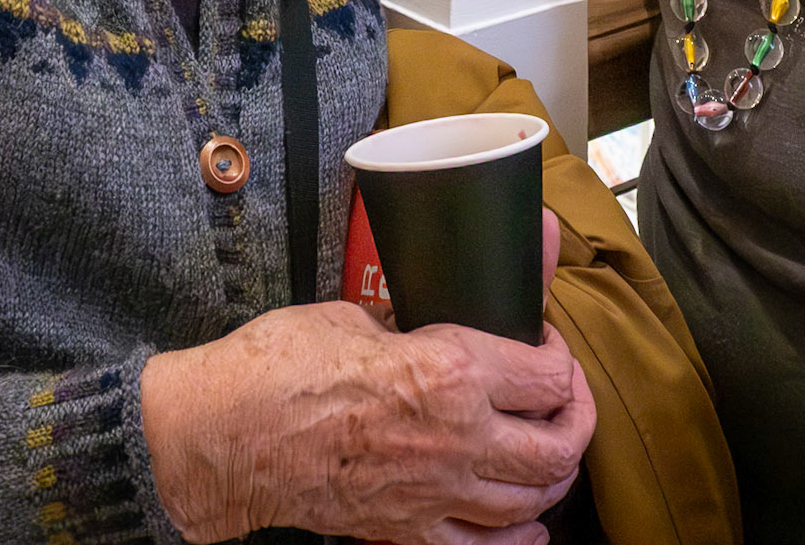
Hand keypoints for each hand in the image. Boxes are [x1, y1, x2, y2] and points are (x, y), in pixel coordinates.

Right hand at [140, 299, 595, 544]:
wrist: (227, 434)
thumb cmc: (281, 364)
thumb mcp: (357, 312)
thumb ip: (415, 311)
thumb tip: (444, 286)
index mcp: (451, 372)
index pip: (548, 374)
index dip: (559, 354)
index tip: (546, 341)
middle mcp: (457, 439)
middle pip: (559, 446)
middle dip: (577, 417)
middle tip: (568, 394)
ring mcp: (435, 495)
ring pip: (533, 502)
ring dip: (555, 475)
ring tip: (553, 448)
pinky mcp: (406, 531)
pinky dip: (517, 540)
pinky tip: (526, 525)